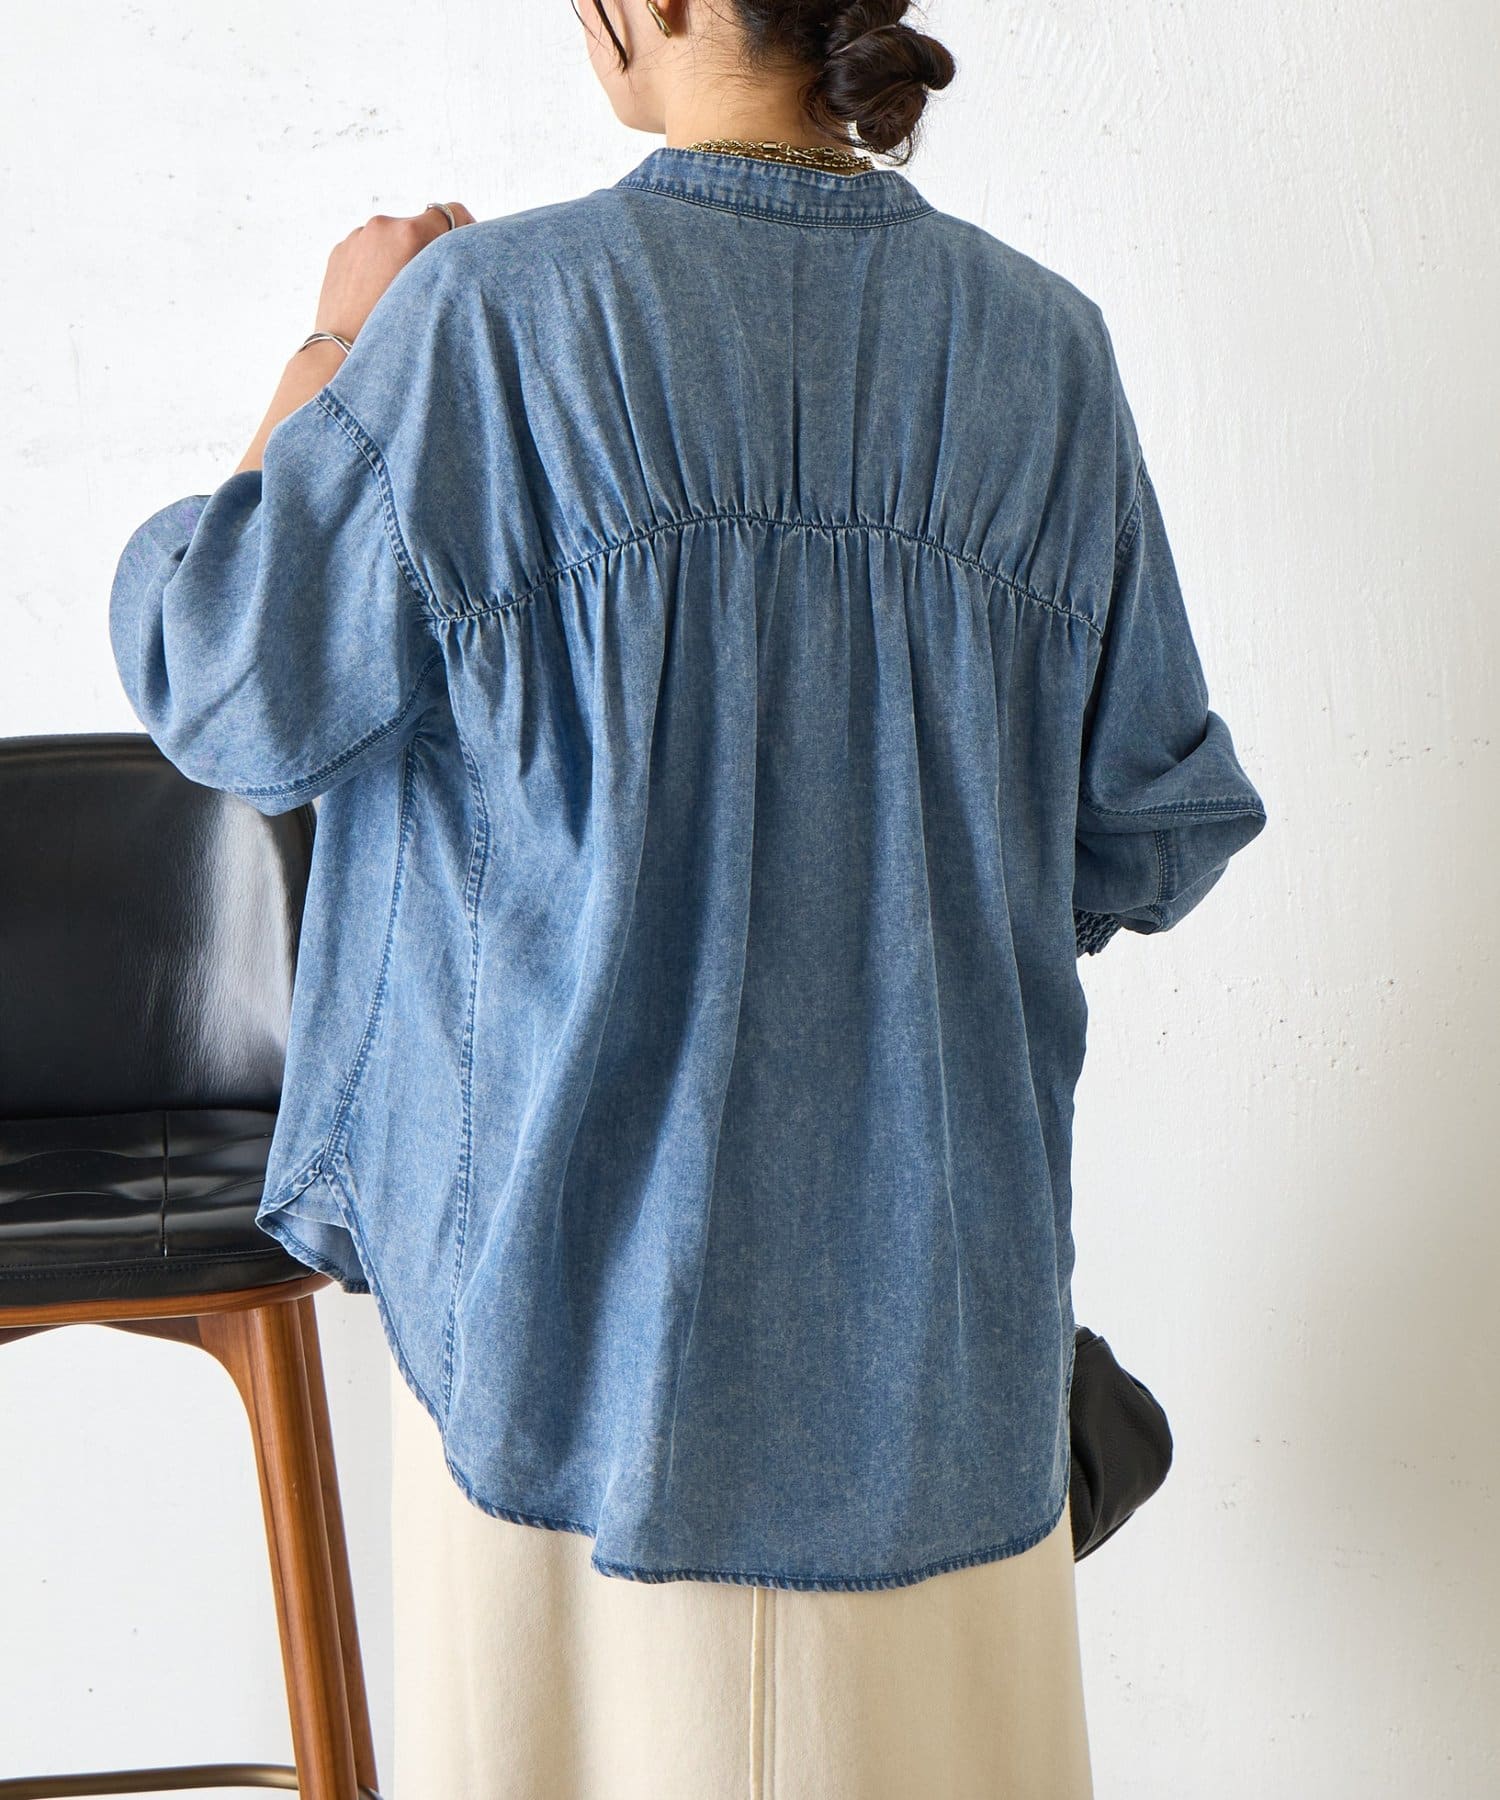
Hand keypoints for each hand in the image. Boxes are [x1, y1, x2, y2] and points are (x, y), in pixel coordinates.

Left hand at [312, 201, 478, 342]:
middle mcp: (379, 226)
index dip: (463, 227)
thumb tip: (457, 247)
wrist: (340, 353)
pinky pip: (367, 251)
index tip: (463, 248)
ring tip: (397, 295)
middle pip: (418, 227)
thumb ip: (446, 262)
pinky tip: (376, 296)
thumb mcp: (431, 295)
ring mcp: (355, 238)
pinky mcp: (339, 252)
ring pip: (391, 240)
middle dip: (426, 249)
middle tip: (427, 285)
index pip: (449, 211)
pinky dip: (376, 266)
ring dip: (400, 257)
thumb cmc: (392, 333)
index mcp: (406, 233)